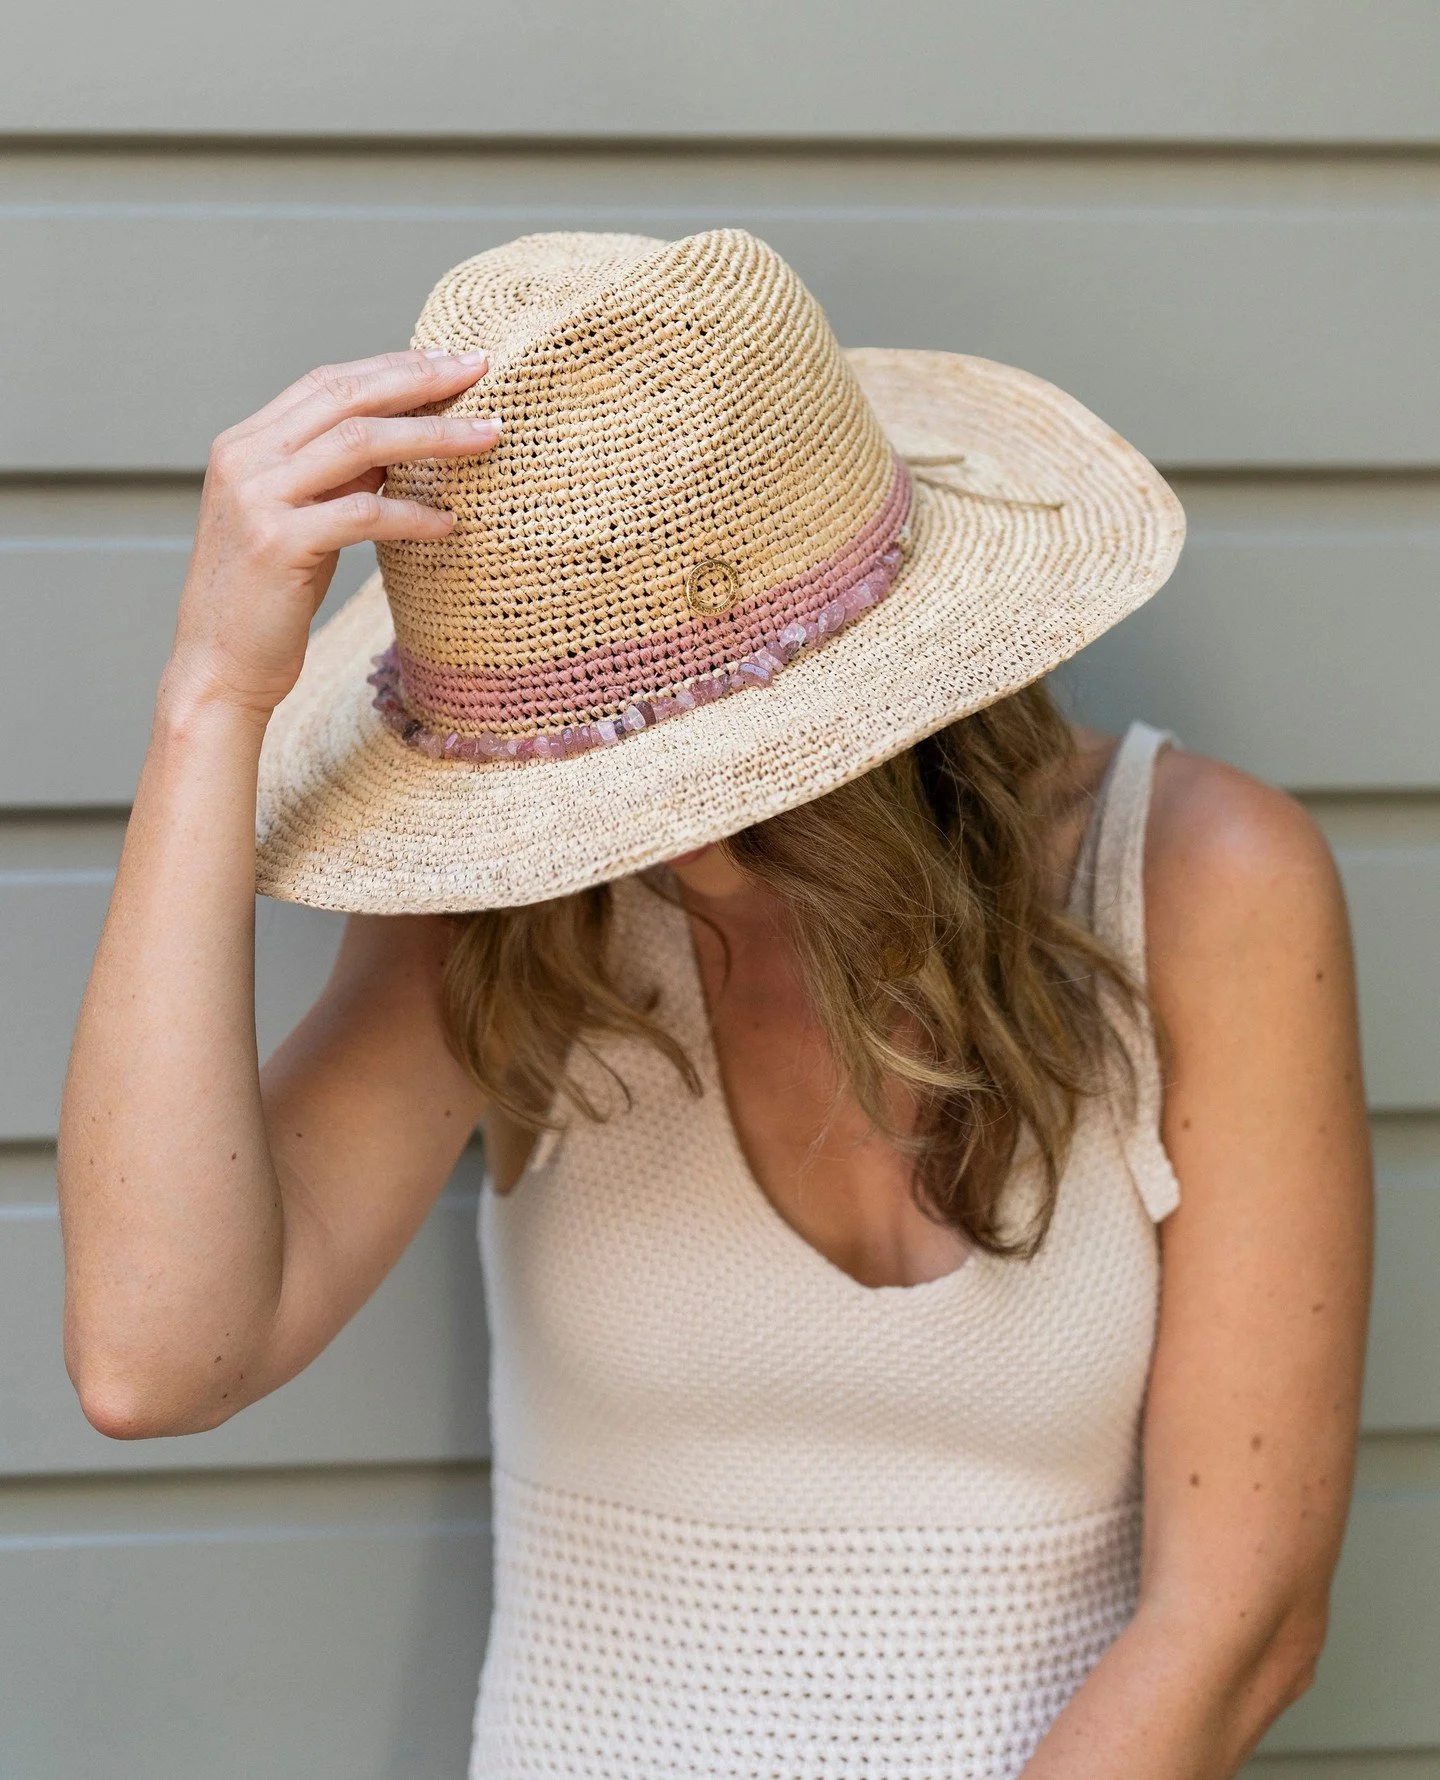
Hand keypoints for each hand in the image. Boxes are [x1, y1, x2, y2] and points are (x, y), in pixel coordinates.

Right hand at [164, 349, 498, 720]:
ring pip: (360, 443)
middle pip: (347, 396)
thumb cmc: (268, 601)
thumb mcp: (301, 522)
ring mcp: (257, 498)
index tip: (451, 360)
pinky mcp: (278, 543)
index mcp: (245, 444)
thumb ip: (336, 478)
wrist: (218, 670)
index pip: (328, 382)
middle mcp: (245, 458)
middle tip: (481, 371)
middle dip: (420, 379)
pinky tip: (450, 522)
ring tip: (488, 434)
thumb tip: (403, 442)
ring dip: (433, 436)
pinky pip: (363, 514)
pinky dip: (413, 514)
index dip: (392, 366)